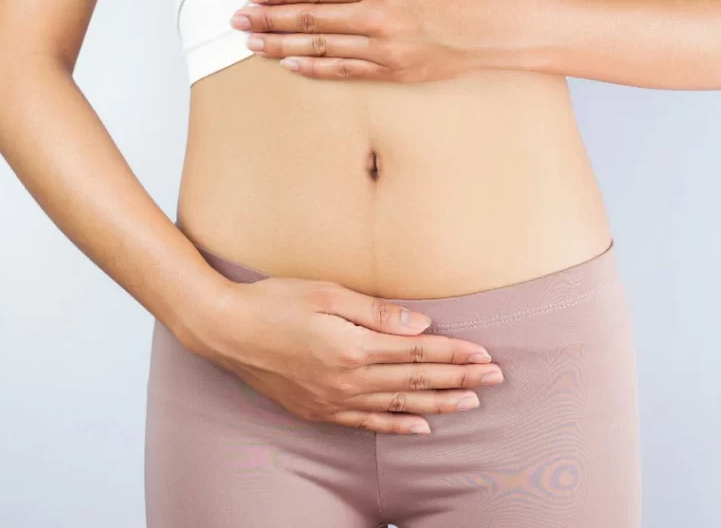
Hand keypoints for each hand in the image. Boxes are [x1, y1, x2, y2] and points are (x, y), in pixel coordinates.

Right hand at [199, 274, 504, 434]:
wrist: (224, 330)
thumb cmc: (273, 302)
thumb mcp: (326, 294)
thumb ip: (376, 312)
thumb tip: (421, 325)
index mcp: (353, 348)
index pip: (418, 352)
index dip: (456, 354)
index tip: (486, 355)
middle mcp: (347, 380)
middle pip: (416, 380)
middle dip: (460, 379)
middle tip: (496, 379)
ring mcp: (333, 400)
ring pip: (399, 406)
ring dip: (439, 404)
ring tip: (471, 403)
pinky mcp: (318, 411)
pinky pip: (367, 424)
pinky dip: (397, 426)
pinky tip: (421, 427)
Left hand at [230, 0, 531, 82]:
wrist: (509, 26)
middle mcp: (377, 18)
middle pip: (310, 21)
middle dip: (269, 21)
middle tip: (238, 23)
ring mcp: (385, 50)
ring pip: (320, 49)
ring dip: (281, 47)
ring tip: (253, 46)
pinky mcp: (397, 73)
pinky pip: (346, 72)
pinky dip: (315, 70)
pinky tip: (292, 67)